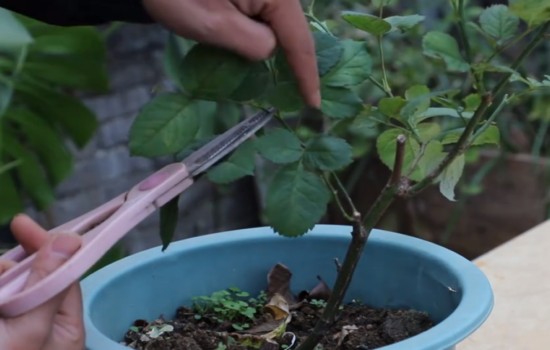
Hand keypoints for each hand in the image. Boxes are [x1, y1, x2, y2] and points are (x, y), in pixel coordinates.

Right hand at [0, 215, 82, 349]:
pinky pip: (2, 295)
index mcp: (64, 328)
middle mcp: (43, 326)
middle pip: (32, 278)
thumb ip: (47, 286)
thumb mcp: (27, 331)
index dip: (45, 246)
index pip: (63, 274)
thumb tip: (69, 241)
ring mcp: (17, 325)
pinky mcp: (4, 325)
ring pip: (8, 285)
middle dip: (10, 266)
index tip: (20, 224)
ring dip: (0, 276)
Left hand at [143, 0, 320, 107]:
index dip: (307, 74)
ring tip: (281, 78)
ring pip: (281, 25)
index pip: (299, 40)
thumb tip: (270, 50)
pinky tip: (259, 51)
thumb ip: (252, 43)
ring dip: (278, 49)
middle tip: (302, 95)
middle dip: (295, 62)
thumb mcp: (214, 25)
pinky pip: (268, 18)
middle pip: (294, 31)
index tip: (313, 104)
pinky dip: (264, 37)